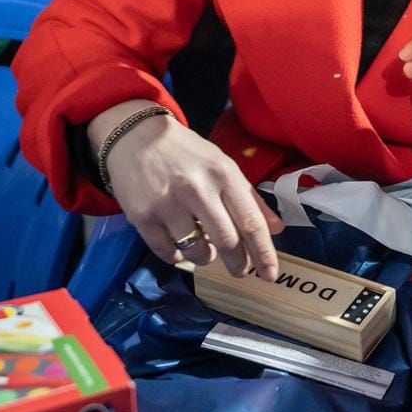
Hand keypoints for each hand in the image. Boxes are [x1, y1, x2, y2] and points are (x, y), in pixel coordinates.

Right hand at [94, 106, 283, 279]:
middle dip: (238, 263)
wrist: (135, 136)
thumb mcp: (223, 166)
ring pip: (197, 251)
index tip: (270, 274)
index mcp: (223, 175)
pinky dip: (177, 256)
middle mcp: (197, 189)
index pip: (250, 222)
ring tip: (206, 250)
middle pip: (227, 242)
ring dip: (206, 258)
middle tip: (239, 270)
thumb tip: (277, 228)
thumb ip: (250, 198)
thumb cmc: (186, 153)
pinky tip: (180, 247)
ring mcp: (168, 204)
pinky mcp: (142, 216)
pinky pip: (167, 252)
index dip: (263, 253)